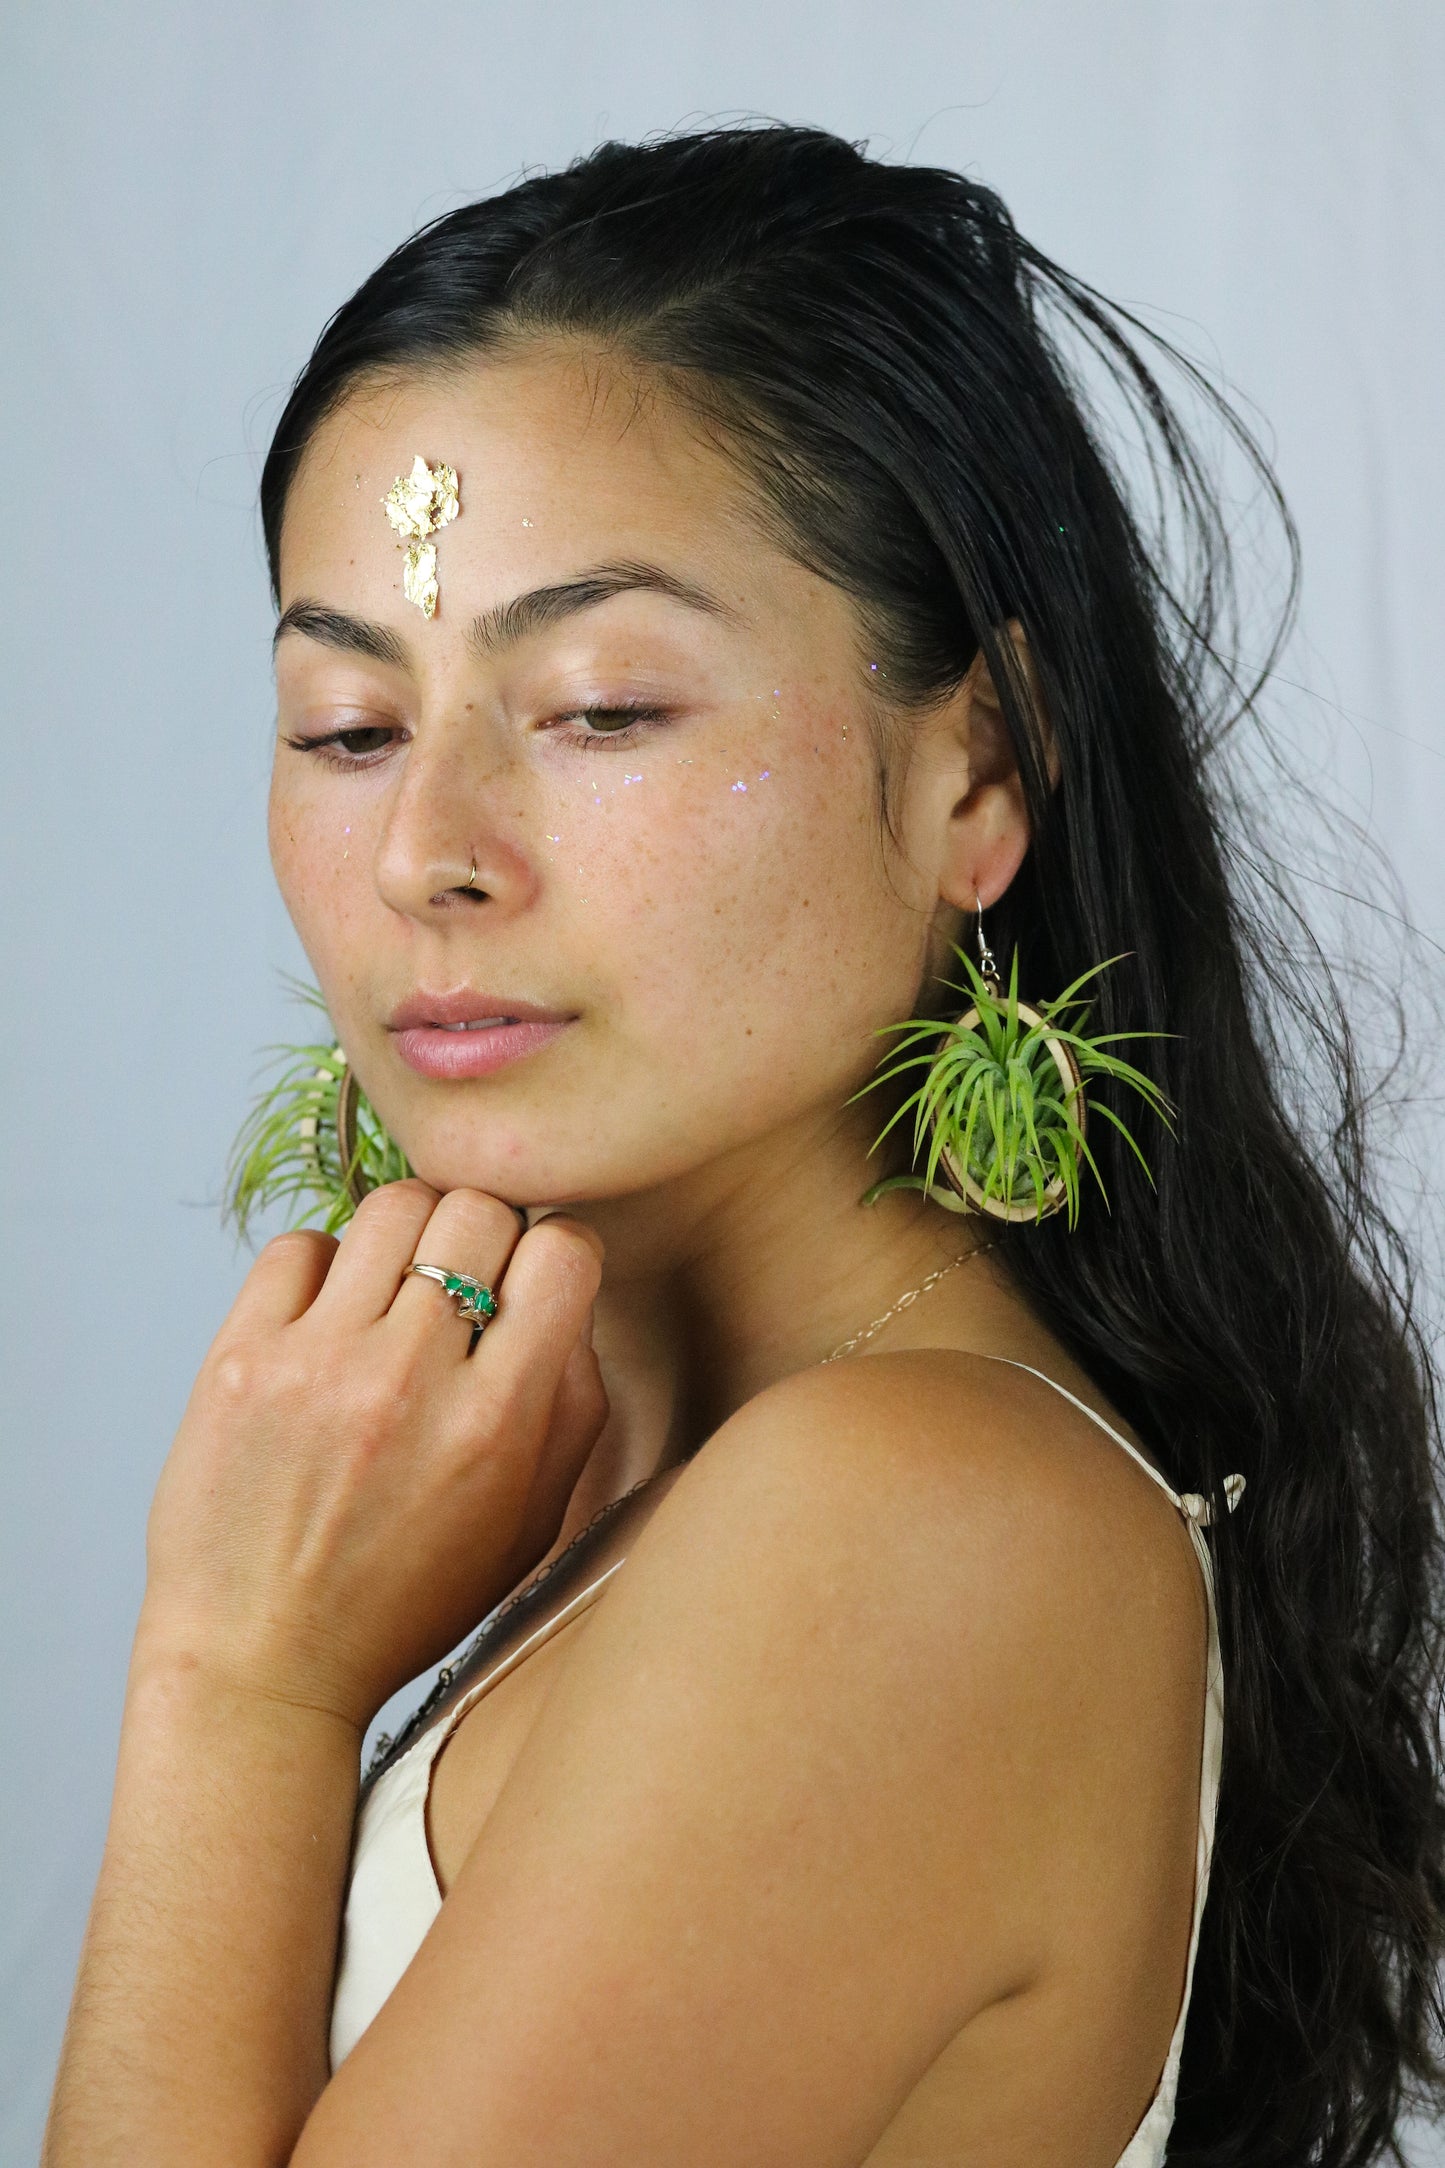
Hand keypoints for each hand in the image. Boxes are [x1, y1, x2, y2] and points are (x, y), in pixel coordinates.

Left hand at [137, 1182, 608, 1730]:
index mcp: (497, 1423)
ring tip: (394, 1293)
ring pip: (391, 1206)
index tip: (534, 1285)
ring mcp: (318, 1362)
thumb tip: (567, 1297)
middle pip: (477, 1208)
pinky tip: (327, 1321)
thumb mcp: (528, 1528)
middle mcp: (410, 1379)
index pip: (562, 1252)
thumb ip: (572, 1408)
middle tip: (462, 1288)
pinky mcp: (240, 1359)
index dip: (558, 1255)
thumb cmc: (405, 1603)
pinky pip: (298, 1246)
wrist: (261, 1667)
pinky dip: (323, 1268)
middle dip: (484, 1236)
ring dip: (406, 1238)